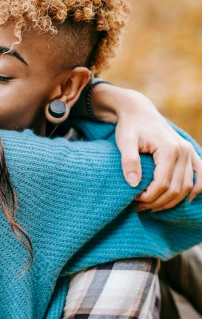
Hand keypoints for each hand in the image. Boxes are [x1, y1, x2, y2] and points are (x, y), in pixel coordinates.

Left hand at [92, 84, 201, 210]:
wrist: (138, 112)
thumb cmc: (130, 127)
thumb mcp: (124, 142)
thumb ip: (129, 161)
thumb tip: (133, 183)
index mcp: (169, 149)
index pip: (162, 183)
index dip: (149, 197)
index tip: (134, 200)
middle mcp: (183, 151)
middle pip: (175, 188)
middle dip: (157, 202)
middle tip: (140, 206)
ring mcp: (189, 151)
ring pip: (187, 186)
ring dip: (172, 201)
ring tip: (152, 206)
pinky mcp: (189, 152)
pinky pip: (200, 174)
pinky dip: (196, 189)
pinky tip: (187, 200)